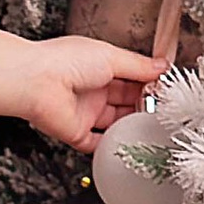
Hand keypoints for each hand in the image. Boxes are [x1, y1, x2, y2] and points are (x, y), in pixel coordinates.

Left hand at [19, 38, 161, 147]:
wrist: (36, 82)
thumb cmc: (65, 61)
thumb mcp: (111, 56)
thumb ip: (138, 66)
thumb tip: (161, 66)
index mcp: (99, 66)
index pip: (130, 76)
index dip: (148, 82)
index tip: (166, 88)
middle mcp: (92, 90)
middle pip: (125, 100)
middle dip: (144, 104)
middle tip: (164, 109)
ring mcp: (85, 112)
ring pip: (116, 123)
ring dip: (133, 125)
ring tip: (153, 126)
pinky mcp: (77, 133)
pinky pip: (98, 144)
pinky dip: (114, 146)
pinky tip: (131, 144)